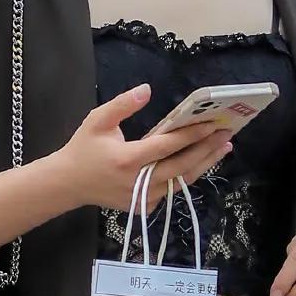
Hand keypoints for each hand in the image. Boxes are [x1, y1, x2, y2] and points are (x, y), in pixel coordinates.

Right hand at [54, 85, 235, 215]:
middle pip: (182, 167)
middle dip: (207, 150)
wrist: (68, 184)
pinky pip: (171, 190)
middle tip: (227, 134)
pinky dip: (187, 175)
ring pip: (181, 181)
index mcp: (128, 160)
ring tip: (222, 147)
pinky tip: (202, 161)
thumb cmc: (83, 149)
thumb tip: (147, 89)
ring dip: (204, 164)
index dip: (192, 135)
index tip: (212, 123)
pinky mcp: (144, 206)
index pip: (168, 146)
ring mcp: (143, 198)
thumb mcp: (97, 120)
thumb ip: (123, 104)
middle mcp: (139, 181)